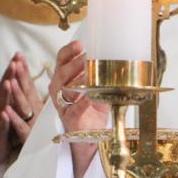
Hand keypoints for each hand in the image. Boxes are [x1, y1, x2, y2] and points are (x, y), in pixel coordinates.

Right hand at [0, 54, 42, 167]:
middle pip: (5, 89)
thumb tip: (29, 84)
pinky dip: (3, 119)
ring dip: (5, 94)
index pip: (11, 82)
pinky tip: (4, 113)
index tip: (19, 55)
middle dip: (9, 75)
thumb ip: (21, 100)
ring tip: (8, 82)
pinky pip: (1, 126)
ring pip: (1, 105)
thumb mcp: (17, 114)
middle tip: (13, 61)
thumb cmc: (7, 132)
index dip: (15, 70)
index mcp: (6, 102)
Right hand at [47, 40, 108, 177]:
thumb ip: (101, 72)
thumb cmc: (93, 107)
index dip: (68, 51)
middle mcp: (59, 89)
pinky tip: (90, 96)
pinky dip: (83, 102)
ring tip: (88, 73)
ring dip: (77, 79)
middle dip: (74, 63)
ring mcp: (63, 104)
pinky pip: (75, 108)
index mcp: (64, 78)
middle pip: (61, 73)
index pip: (61, 60)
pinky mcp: (70, 118)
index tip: (79, 44)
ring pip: (64, 89)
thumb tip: (118, 54)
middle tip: (86, 57)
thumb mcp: (97, 86)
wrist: (91, 133)